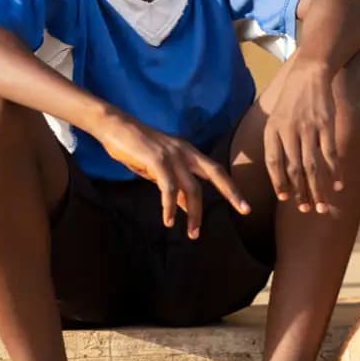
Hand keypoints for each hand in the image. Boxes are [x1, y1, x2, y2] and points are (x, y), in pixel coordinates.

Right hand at [96, 112, 249, 238]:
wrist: (114, 126)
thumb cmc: (135, 148)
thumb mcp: (159, 169)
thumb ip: (175, 184)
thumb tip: (186, 206)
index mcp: (188, 152)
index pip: (216, 170)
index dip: (231, 188)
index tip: (244, 206)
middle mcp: (185, 151)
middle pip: (216, 173)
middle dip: (232, 192)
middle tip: (245, 210)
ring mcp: (172, 154)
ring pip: (192, 187)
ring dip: (194, 213)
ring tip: (192, 234)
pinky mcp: (157, 159)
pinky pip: (168, 187)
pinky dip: (169, 206)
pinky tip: (168, 220)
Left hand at [263, 58, 343, 213]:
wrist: (309, 73)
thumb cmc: (292, 101)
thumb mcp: (276, 119)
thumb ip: (277, 144)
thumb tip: (282, 176)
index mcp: (272, 131)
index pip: (273, 163)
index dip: (279, 182)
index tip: (285, 198)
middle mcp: (289, 131)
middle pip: (294, 169)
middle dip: (301, 193)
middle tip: (307, 210)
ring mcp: (308, 128)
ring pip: (313, 166)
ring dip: (318, 189)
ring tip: (323, 206)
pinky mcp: (326, 124)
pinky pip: (330, 153)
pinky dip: (335, 171)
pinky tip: (339, 185)